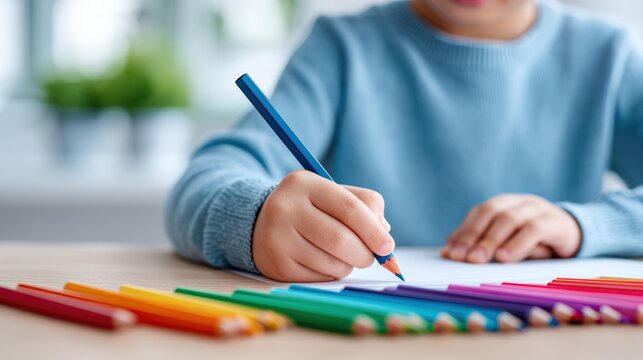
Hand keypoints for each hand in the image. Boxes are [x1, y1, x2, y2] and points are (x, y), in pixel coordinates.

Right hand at [252, 170, 393, 281]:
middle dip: (365, 254)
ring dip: (348, 265)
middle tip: (371, 257)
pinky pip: (318, 278)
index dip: (374, 230)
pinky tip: (323, 262)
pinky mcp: (276, 265)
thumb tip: (384, 232)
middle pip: (340, 240)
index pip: (349, 208)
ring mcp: (277, 238)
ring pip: (331, 263)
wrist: (262, 222)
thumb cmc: (310, 208)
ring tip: (343, 256)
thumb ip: (365, 205)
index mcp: (305, 184)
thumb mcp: (334, 193)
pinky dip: (331, 274)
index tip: (387, 246)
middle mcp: (285, 208)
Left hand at [441, 194, 581, 263]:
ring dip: (492, 240)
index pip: (479, 214)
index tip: (449, 253)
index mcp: (504, 204)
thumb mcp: (509, 244)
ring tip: (478, 259)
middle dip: (473, 235)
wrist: (577, 236)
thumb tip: (451, 253)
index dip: (463, 232)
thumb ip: (485, 245)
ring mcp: (539, 209)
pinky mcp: (557, 223)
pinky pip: (535, 230)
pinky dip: (517, 243)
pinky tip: (505, 257)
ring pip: (510, 218)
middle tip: (461, 257)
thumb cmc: (536, 242)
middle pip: (491, 212)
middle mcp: (519, 202)